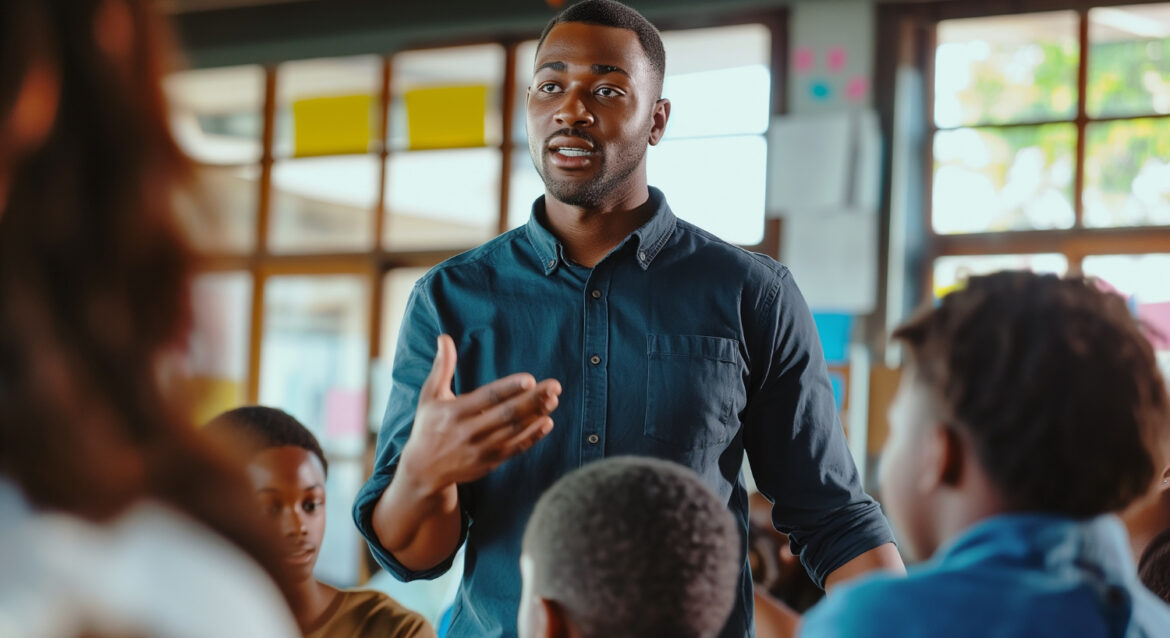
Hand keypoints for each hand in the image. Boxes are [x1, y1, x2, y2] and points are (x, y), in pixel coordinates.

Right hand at [398, 334, 561, 494]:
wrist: (424, 470)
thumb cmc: (428, 426)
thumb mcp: (429, 396)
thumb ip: (442, 367)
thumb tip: (444, 338)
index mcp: (454, 413)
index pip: (487, 398)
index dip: (509, 388)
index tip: (530, 379)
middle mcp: (468, 432)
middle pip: (506, 414)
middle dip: (533, 399)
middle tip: (554, 386)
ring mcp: (481, 449)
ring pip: (514, 431)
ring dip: (537, 415)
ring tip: (553, 399)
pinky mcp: (490, 463)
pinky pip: (516, 449)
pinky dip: (533, 437)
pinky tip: (547, 422)